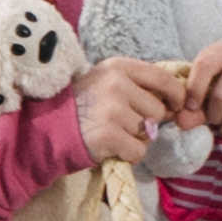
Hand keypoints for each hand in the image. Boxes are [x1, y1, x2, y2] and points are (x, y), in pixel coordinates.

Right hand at [67, 60, 188, 167]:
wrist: (45, 127)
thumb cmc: (82, 105)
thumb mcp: (106, 81)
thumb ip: (137, 85)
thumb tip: (175, 102)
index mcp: (118, 67)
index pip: (163, 78)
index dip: (176, 95)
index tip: (176, 106)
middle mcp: (116, 84)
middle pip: (158, 110)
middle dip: (148, 122)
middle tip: (124, 124)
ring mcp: (112, 109)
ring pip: (148, 132)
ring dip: (135, 138)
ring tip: (112, 133)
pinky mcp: (109, 135)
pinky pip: (138, 150)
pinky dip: (129, 154)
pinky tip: (112, 147)